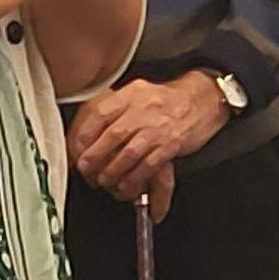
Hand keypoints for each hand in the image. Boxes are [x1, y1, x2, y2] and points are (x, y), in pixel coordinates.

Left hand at [69, 72, 228, 211]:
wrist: (200, 101)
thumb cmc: (164, 101)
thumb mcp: (136, 94)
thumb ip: (113, 110)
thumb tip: (83, 136)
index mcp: (131, 94)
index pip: (100, 113)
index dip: (84, 135)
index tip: (78, 150)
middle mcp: (144, 108)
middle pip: (113, 135)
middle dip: (95, 157)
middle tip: (86, 170)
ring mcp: (159, 127)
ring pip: (130, 153)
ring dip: (113, 171)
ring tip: (104, 180)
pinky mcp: (171, 144)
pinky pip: (148, 165)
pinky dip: (134, 178)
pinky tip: (126, 185)